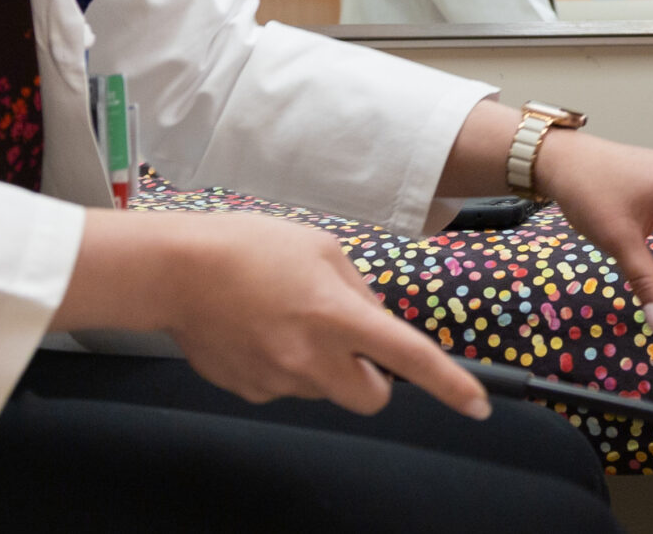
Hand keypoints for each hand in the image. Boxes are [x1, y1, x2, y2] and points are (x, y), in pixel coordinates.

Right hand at [58, 210, 491, 420]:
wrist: (176, 272)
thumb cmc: (249, 247)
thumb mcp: (320, 249)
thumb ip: (358, 290)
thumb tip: (377, 323)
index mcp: (336, 315)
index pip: (408, 359)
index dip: (449, 385)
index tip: (477, 405)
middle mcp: (311, 358)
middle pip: (371, 397)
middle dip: (374, 378)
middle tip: (354, 343)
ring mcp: (278, 380)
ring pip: (326, 390)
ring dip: (325, 366)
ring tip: (289, 319)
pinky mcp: (250, 391)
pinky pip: (287, 386)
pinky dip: (286, 366)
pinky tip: (261, 331)